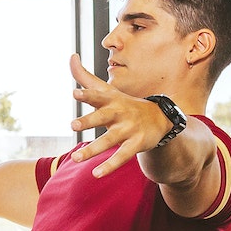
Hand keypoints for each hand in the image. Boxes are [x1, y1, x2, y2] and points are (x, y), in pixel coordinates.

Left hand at [68, 55, 175, 178]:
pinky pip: (122, 157)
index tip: (75, 93)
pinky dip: (109, 166)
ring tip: (76, 158)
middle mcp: (120, 114)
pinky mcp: (136, 144)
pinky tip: (96, 174)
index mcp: (110, 100)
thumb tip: (71, 56)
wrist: (159, 118)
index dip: (87, 94)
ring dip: (93, 149)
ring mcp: (129, 129)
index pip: (97, 95)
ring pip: (109, 141)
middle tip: (72, 125)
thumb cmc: (123, 104)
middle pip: (102, 117)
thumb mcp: (106, 90)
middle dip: (88, 121)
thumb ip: (85, 76)